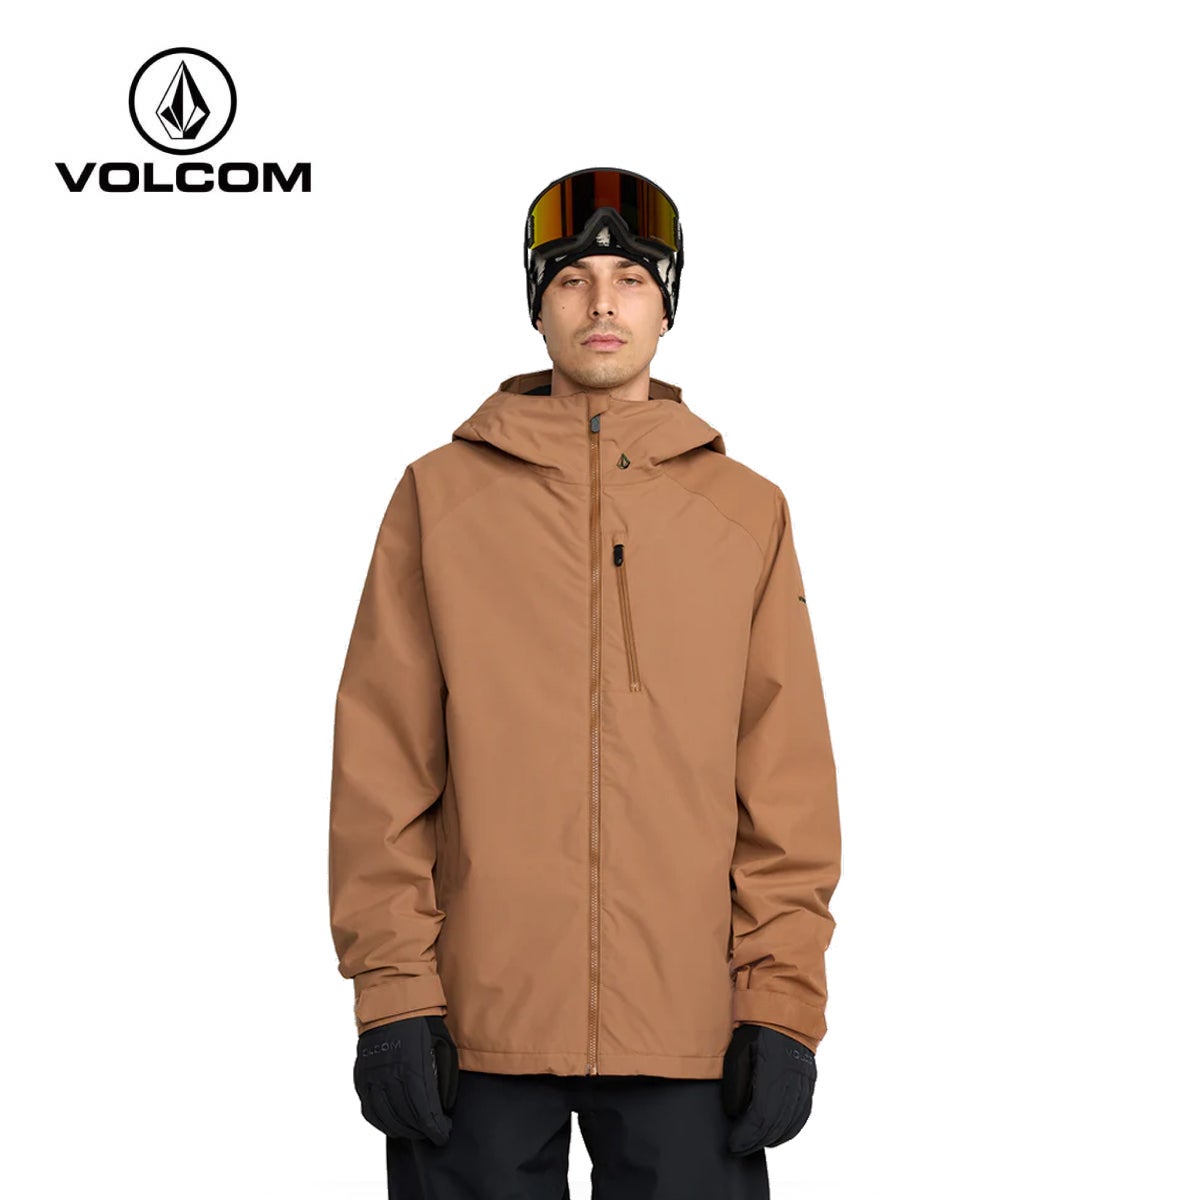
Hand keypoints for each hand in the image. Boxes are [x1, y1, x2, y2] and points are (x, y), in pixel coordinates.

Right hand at [353, 1014, 459, 1144]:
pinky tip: (391, 1125)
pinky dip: (380, 1121)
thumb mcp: (442, 1044)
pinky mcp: (361, 1075)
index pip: (424, 1109)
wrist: (391, 1000)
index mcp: (413, 1064)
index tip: (443, 1134)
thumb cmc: (422, 1022)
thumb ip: (444, 1075)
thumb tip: (444, 1105)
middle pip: (405, 1116)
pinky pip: (368, 1108)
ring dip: (400, 1130)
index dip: (435, 1127)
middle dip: (420, 1130)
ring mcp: (373, 1074)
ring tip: (413, 1132)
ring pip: (385, 1116)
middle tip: (431, 1133)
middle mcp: (390, 1072)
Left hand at [721, 1023, 816, 1155]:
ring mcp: (803, 1081)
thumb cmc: (757, 1027)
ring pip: (791, 1121)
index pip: (761, 1116)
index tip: (733, 1144)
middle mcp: (792, 1080)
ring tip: (754, 1145)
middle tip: (739, 1149)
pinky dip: (789, 1129)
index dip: (747, 1134)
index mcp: (773, 1071)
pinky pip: (802, 1113)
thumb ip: (736, 1081)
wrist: (784, 1008)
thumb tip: (734, 1112)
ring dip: (772, 1138)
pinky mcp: (808, 1081)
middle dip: (756, 1141)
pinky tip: (777, 1135)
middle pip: (776, 1124)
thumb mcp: (738, 1049)